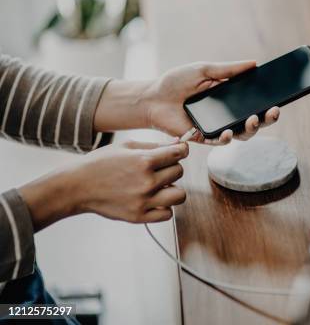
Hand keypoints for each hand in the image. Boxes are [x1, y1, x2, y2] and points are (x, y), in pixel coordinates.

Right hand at [19, 140, 188, 229]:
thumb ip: (155, 146)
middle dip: (171, 168)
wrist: (77, 186)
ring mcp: (143, 201)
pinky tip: (153, 200)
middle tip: (158, 169)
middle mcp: (146, 182)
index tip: (178, 152)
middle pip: (179, 172)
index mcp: (144, 161)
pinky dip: (164, 207)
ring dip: (173, 189)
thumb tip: (179, 144)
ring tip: (160, 186)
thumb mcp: (126, 147)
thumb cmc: (100, 163)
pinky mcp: (138, 217)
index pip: (179, 154)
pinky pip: (167, 214)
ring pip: (179, 195)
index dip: (181, 151)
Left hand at [142, 61, 279, 144]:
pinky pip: (219, 142)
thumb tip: (254, 63)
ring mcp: (216, 128)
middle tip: (273, 111)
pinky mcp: (203, 138)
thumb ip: (229, 69)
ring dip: (251, 129)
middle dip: (267, 119)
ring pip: (241, 134)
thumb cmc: (177, 82)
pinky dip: (226, 138)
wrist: (153, 96)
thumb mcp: (204, 70)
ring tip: (253, 120)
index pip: (254, 102)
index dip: (268, 102)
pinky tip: (228, 132)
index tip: (279, 99)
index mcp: (229, 98)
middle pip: (254, 121)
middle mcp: (226, 115)